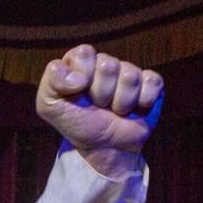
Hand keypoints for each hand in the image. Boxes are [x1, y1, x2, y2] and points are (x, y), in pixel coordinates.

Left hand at [35, 44, 162, 174]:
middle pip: (108, 65)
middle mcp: (105, 63)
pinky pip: (152, 82)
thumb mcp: (50, 106)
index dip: (82, 76)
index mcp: (81, 62)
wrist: (103, 149)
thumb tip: (79, 77)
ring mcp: (130, 72)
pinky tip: (135, 110)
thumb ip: (52, 82)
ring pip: (130, 76)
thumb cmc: (77, 124)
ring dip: (120, 102)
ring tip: (114, 111)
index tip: (79, 94)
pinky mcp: (152, 84)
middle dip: (101, 94)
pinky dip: (143, 102)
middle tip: (98, 107)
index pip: (84, 53)